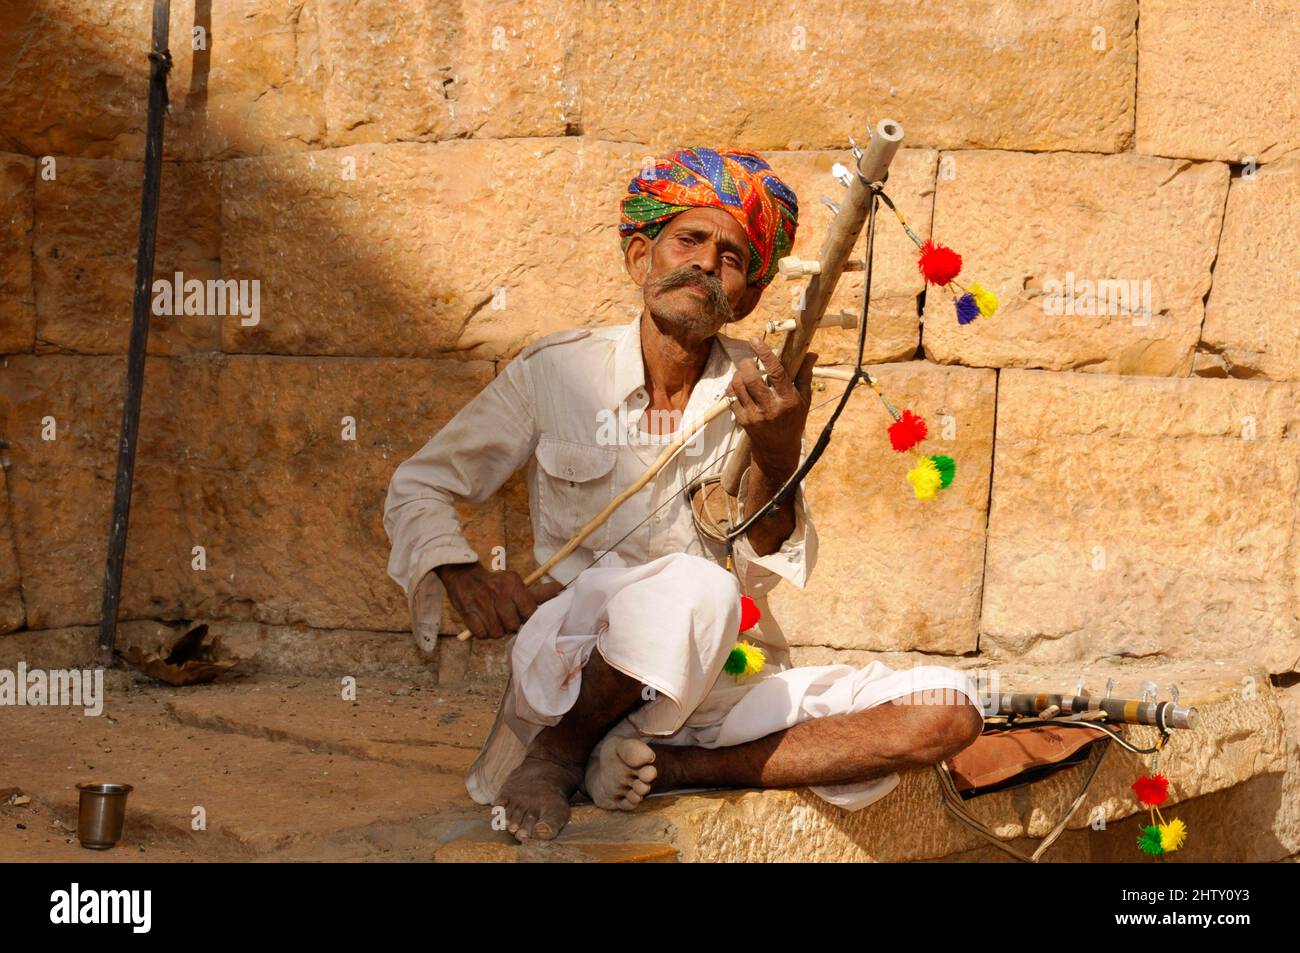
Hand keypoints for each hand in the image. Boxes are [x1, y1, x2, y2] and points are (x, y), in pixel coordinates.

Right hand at [432, 563, 562, 638]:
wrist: (463, 575)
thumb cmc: (494, 583)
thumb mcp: (515, 583)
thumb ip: (536, 592)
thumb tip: (560, 589)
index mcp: (512, 584)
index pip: (529, 611)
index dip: (527, 618)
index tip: (522, 615)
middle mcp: (498, 592)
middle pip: (512, 625)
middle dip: (510, 624)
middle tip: (506, 617)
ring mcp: (481, 603)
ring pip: (497, 632)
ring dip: (497, 630)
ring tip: (494, 620)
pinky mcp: (467, 613)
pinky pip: (482, 634)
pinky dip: (483, 632)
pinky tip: (483, 622)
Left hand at [725, 337, 816, 477]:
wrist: (778, 450)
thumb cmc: (794, 421)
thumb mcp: (804, 400)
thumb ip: (805, 375)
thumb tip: (811, 353)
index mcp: (788, 400)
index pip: (776, 372)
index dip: (764, 354)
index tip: (755, 340)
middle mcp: (771, 408)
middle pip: (751, 378)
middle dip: (747, 363)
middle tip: (749, 360)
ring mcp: (755, 415)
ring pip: (738, 386)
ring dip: (738, 374)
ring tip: (744, 372)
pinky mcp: (743, 420)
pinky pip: (732, 398)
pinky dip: (734, 388)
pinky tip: (740, 387)